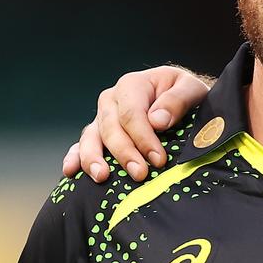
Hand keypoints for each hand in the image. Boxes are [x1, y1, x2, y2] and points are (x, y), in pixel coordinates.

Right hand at [61, 66, 211, 182]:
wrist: (180, 96)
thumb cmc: (185, 92)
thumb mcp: (191, 88)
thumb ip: (177, 100)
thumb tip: (157, 120)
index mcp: (132, 85)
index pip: (132, 114)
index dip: (143, 138)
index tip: (158, 159)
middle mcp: (111, 100)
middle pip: (111, 128)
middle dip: (124, 153)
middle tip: (140, 174)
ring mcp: (102, 117)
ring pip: (91, 138)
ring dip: (93, 158)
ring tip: (102, 177)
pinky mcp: (98, 133)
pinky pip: (82, 144)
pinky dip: (75, 157)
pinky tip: (71, 171)